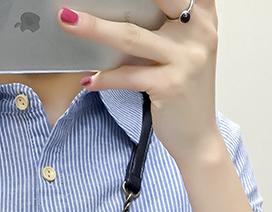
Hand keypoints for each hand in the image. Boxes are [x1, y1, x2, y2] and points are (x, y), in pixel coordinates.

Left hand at [57, 1, 220, 162]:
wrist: (198, 138)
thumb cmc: (184, 92)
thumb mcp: (182, 52)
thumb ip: (164, 27)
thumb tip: (116, 12)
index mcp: (203, 18)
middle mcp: (199, 34)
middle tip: (78, 1)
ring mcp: (185, 60)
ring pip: (131, 37)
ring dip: (94, 29)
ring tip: (68, 21)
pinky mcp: (169, 86)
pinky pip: (127, 76)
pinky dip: (104, 78)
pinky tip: (88, 80)